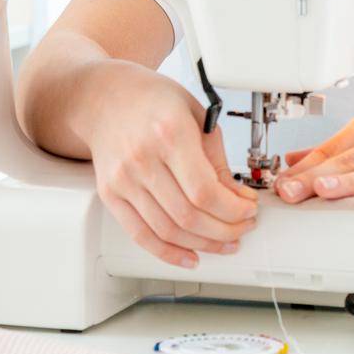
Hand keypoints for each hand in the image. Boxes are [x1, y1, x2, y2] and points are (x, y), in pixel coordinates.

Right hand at [85, 60, 257, 267]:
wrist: (105, 97)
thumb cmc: (152, 99)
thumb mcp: (196, 114)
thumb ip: (217, 158)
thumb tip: (239, 197)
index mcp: (169, 133)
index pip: (205, 190)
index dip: (233, 210)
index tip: (249, 210)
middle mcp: (142, 158)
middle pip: (188, 215)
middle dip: (225, 230)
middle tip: (243, 227)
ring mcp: (122, 179)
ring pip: (168, 230)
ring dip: (203, 244)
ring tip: (224, 242)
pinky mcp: (110, 195)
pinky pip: (141, 234)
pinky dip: (168, 253)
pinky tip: (190, 256)